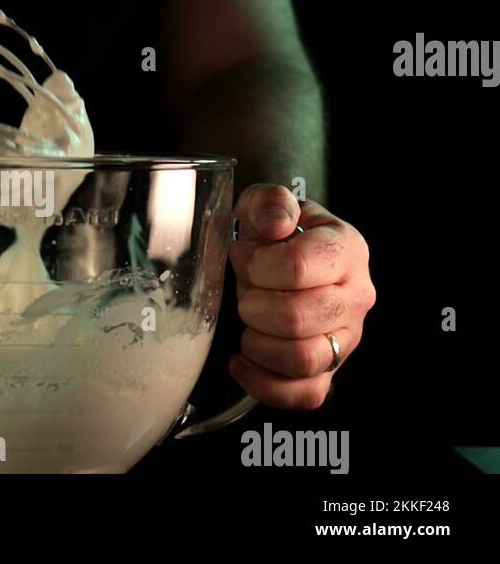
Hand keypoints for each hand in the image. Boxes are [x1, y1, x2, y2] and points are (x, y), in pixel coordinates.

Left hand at [228, 184, 375, 408]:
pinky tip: (241, 362)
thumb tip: (277, 224)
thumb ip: (269, 202)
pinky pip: (307, 395)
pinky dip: (265, 385)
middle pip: (299, 318)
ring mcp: (347, 338)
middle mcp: (356, 296)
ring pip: (304, 360)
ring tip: (247, 326)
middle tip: (245, 294)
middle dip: (254, 306)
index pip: (299, 268)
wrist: (277, 262)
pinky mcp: (330, 371)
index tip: (245, 258)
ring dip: (259, 345)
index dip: (257, 266)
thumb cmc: (271, 236)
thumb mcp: (265, 205)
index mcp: (346, 250)